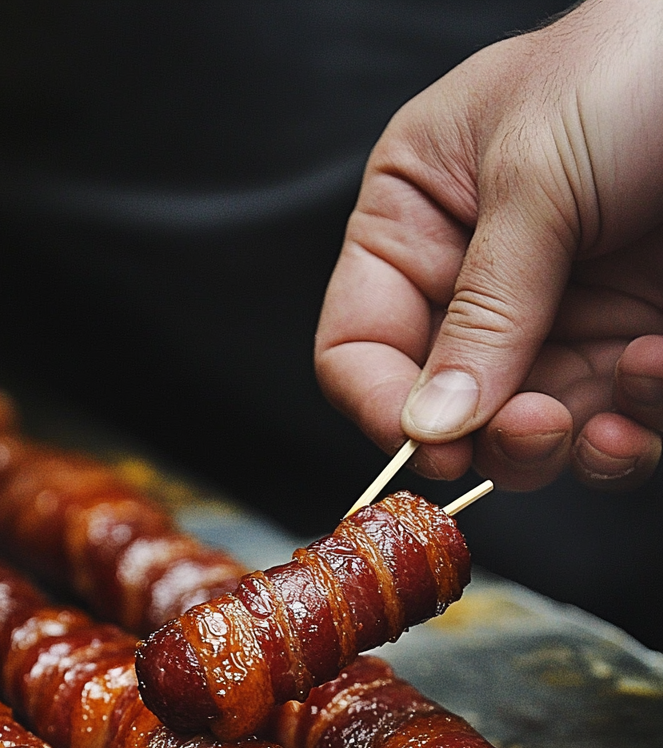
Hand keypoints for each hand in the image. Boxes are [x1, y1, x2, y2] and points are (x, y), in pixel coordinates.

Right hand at [315, 0, 662, 491]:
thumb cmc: (639, 57)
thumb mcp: (536, 174)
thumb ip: (484, 307)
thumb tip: (430, 423)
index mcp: (417, 218)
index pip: (358, 343)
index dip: (383, 405)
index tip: (432, 446)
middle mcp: (476, 282)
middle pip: (445, 413)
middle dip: (492, 436)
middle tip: (538, 425)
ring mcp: (556, 321)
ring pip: (527, 440)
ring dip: (568, 443)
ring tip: (618, 389)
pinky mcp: (628, 347)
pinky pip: (613, 430)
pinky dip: (635, 428)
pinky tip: (654, 369)